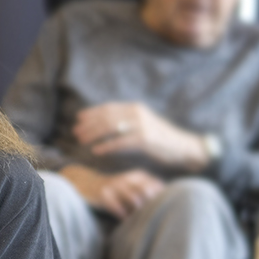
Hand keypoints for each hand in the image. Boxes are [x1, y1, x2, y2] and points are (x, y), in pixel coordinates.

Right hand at [59, 163, 165, 219]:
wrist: (86, 184)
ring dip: (139, 211)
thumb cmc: (115, 188)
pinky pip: (117, 207)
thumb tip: (170, 200)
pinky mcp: (103, 196)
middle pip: (147, 192)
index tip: (166, 207)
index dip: (162, 197)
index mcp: (137, 175)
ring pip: (133, 199)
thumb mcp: (132, 183)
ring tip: (142, 220)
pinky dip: (124, 215)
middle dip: (153, 204)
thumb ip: (149, 189)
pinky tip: (126, 220)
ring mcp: (114, 187)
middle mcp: (127, 179)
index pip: (156, 185)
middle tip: (156, 215)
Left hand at [72, 102, 207, 169]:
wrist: (182, 146)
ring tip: (82, 141)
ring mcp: (142, 125)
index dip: (92, 112)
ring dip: (94, 134)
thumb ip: (125, 122)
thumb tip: (104, 123)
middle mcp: (137, 113)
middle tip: (76, 132)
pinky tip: (96, 150)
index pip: (108, 107)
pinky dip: (107, 146)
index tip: (78, 119)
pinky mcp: (145, 139)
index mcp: (135, 108)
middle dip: (89, 124)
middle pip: (107, 117)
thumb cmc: (159, 138)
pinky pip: (121, 142)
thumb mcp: (141, 125)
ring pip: (111, 127)